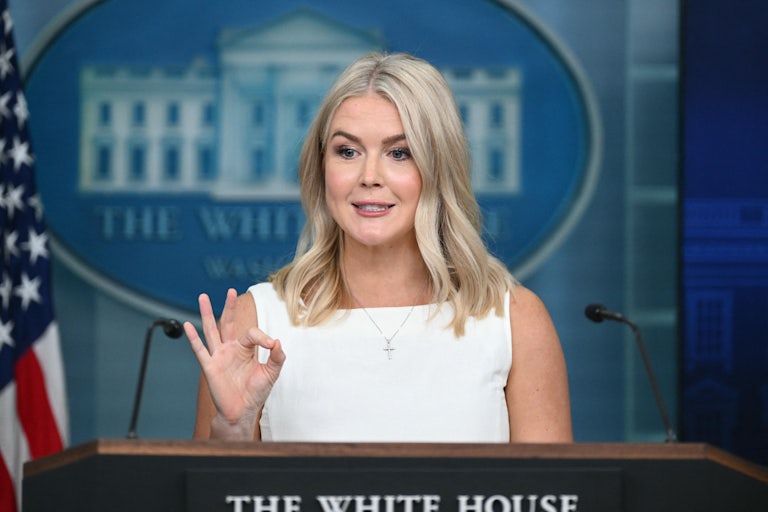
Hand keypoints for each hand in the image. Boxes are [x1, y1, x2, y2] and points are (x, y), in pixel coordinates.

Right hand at [184, 288, 284, 437]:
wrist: (242, 412)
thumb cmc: (256, 392)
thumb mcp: (271, 372)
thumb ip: (277, 357)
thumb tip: (277, 341)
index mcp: (245, 349)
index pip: (252, 333)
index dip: (262, 336)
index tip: (271, 345)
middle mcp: (230, 349)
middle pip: (228, 323)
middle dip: (229, 307)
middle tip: (231, 290)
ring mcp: (219, 356)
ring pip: (211, 330)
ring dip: (207, 313)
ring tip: (203, 297)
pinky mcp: (210, 367)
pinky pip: (200, 350)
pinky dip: (193, 338)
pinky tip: (187, 325)